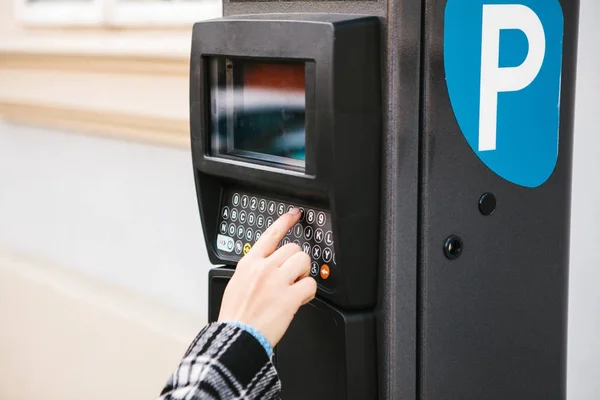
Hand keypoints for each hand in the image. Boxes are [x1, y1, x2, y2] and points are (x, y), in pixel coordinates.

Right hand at [218, 208, 316, 346]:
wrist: (236, 337)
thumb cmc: (236, 316)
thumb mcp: (237, 284)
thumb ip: (254, 271)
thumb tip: (270, 266)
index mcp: (249, 263)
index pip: (270, 235)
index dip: (285, 222)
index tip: (294, 215)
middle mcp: (264, 268)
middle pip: (293, 248)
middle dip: (296, 261)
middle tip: (291, 277)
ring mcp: (277, 281)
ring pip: (303, 261)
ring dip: (303, 274)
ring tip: (294, 287)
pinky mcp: (289, 297)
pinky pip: (310, 284)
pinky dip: (308, 292)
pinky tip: (299, 299)